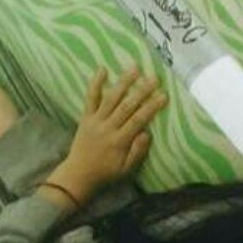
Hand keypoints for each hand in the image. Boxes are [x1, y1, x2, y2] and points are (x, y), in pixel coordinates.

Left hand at [45, 64, 167, 208]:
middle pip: (126, 106)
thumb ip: (137, 152)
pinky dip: (95, 83)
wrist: (78, 175)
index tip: (164, 95)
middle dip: (141, 91)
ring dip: (123, 82)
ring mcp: (95, 121)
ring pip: (111, 98)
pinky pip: (90, 98)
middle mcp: (107, 128)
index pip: (138, 120)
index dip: (151, 107)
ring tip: (135, 68)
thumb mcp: (126, 170)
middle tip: (154, 78)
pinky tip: (103, 69)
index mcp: (119, 141)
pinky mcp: (85, 117)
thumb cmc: (106, 173)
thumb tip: (147, 133)